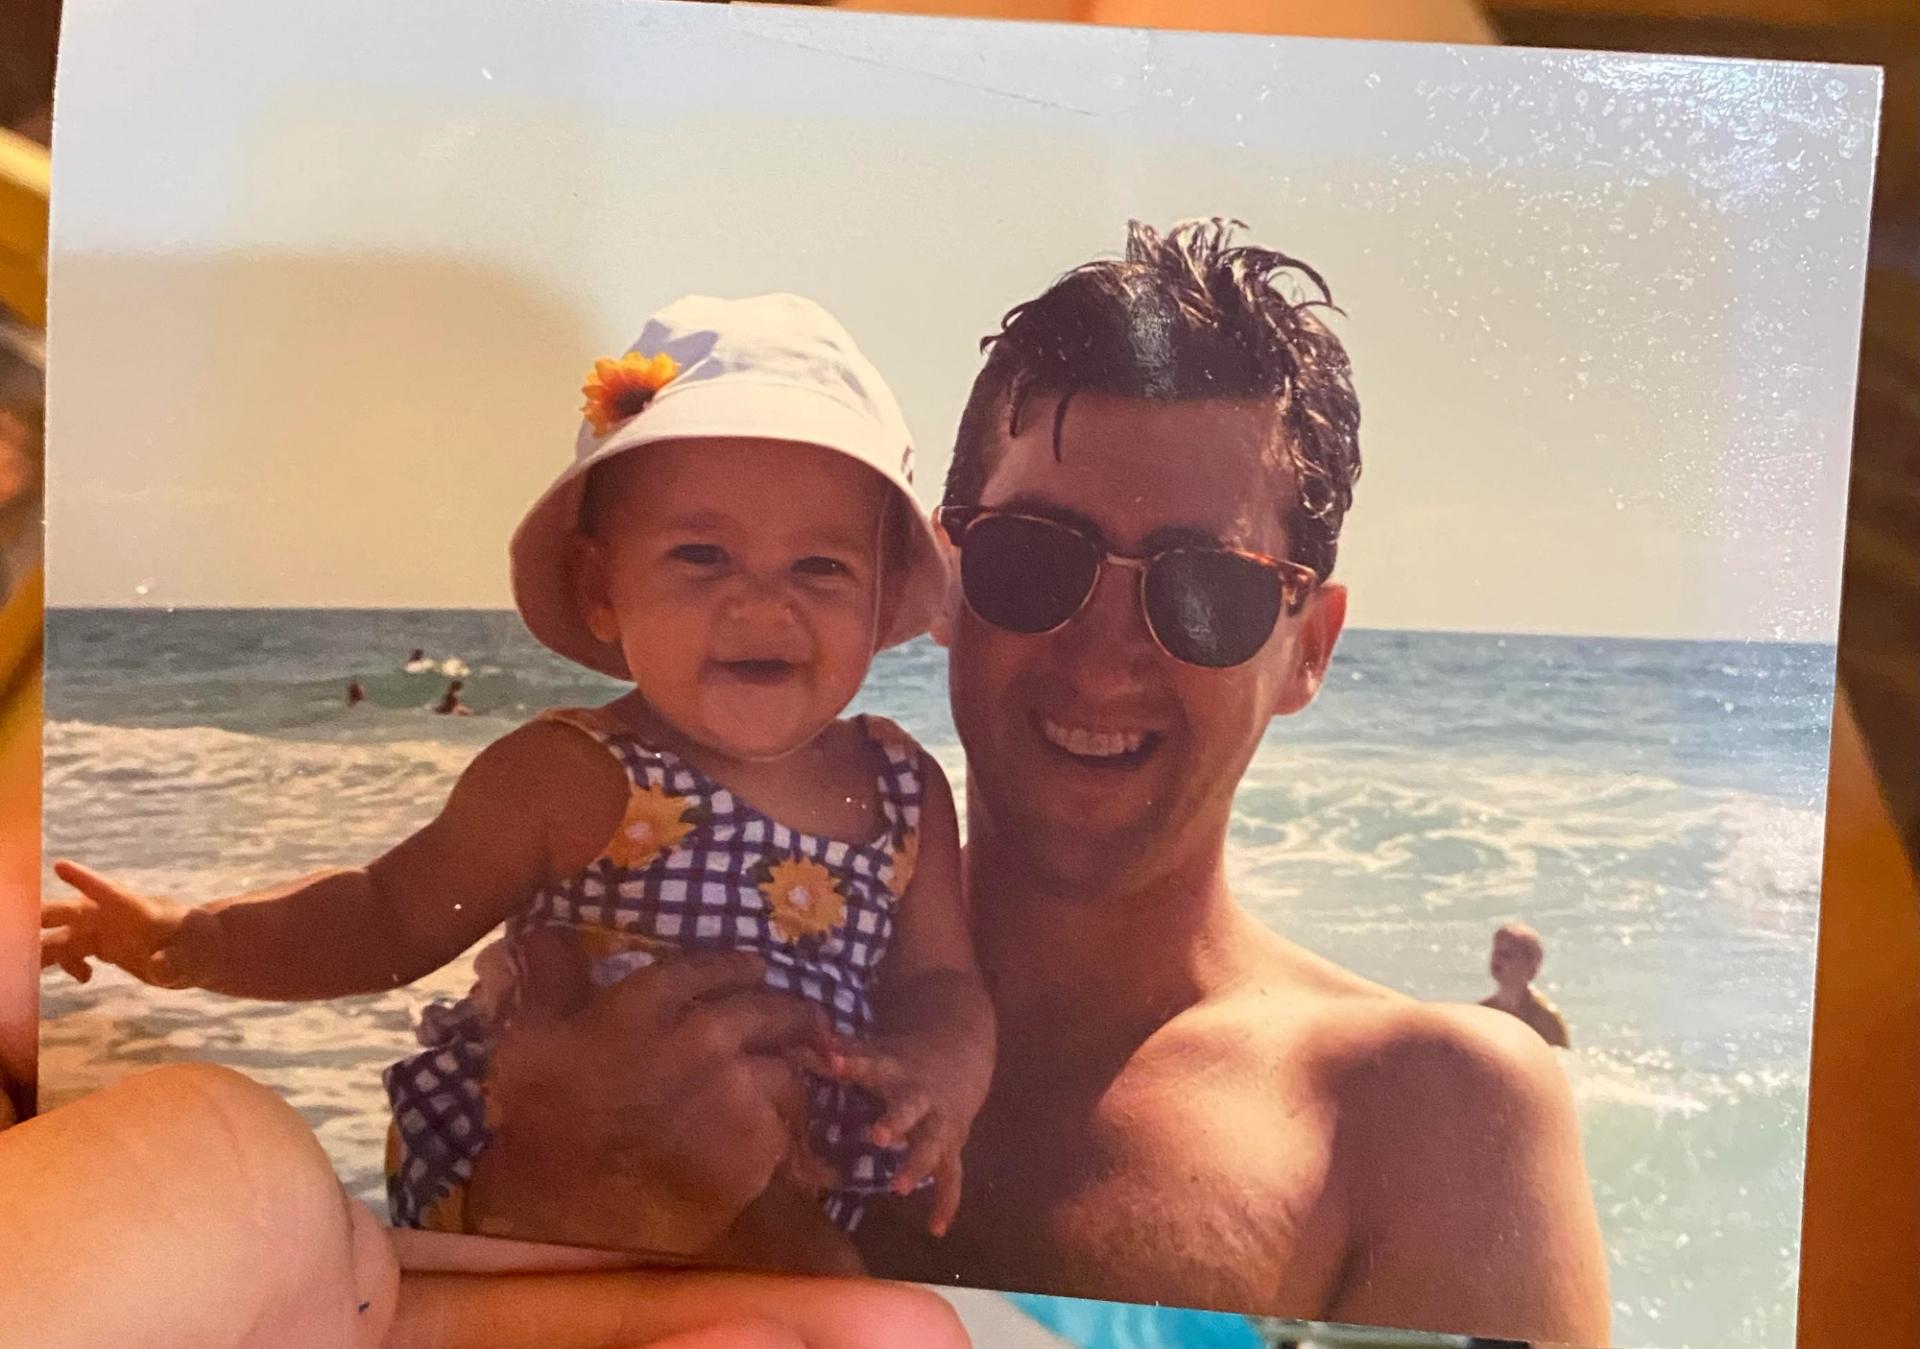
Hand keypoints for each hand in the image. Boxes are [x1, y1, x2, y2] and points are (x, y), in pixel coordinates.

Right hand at [40, 859, 216, 988]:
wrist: (202, 951)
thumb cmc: (202, 947)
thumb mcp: (196, 958)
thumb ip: (177, 962)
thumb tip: (160, 966)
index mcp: (137, 911)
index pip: (109, 892)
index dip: (85, 880)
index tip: (62, 865)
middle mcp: (112, 916)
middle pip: (67, 911)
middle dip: (38, 917)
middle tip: (15, 931)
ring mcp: (104, 929)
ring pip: (59, 935)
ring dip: (38, 950)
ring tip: (23, 972)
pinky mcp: (101, 943)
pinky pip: (68, 950)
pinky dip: (63, 964)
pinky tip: (85, 979)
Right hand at [466, 951, 830, 1254]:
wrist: (574, 1214)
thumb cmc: (544, 1124)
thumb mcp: (527, 1039)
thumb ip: (550, 978)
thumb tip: (549, 929)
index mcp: (649, 1004)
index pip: (707, 968)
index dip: (733, 966)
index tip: (752, 968)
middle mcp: (705, 1036)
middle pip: (767, 1009)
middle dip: (787, 1009)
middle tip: (800, 1014)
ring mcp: (738, 1089)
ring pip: (785, 1067)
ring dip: (786, 1069)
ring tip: (790, 1075)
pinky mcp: (759, 1142)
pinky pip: (786, 1121)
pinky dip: (781, 1123)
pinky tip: (775, 1130)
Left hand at [809, 1023, 992, 1238]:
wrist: (959, 1061)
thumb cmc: (904, 1061)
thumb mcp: (877, 1051)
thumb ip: (842, 1053)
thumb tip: (800, 1042)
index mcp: (896, 1072)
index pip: (871, 1065)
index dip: (851, 1063)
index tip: (832, 1061)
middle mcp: (920, 1099)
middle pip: (910, 1110)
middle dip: (895, 1122)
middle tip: (877, 1137)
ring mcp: (939, 1126)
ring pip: (932, 1146)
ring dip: (917, 1166)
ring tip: (899, 1188)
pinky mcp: (952, 1148)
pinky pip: (952, 1179)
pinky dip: (946, 1203)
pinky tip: (935, 1229)